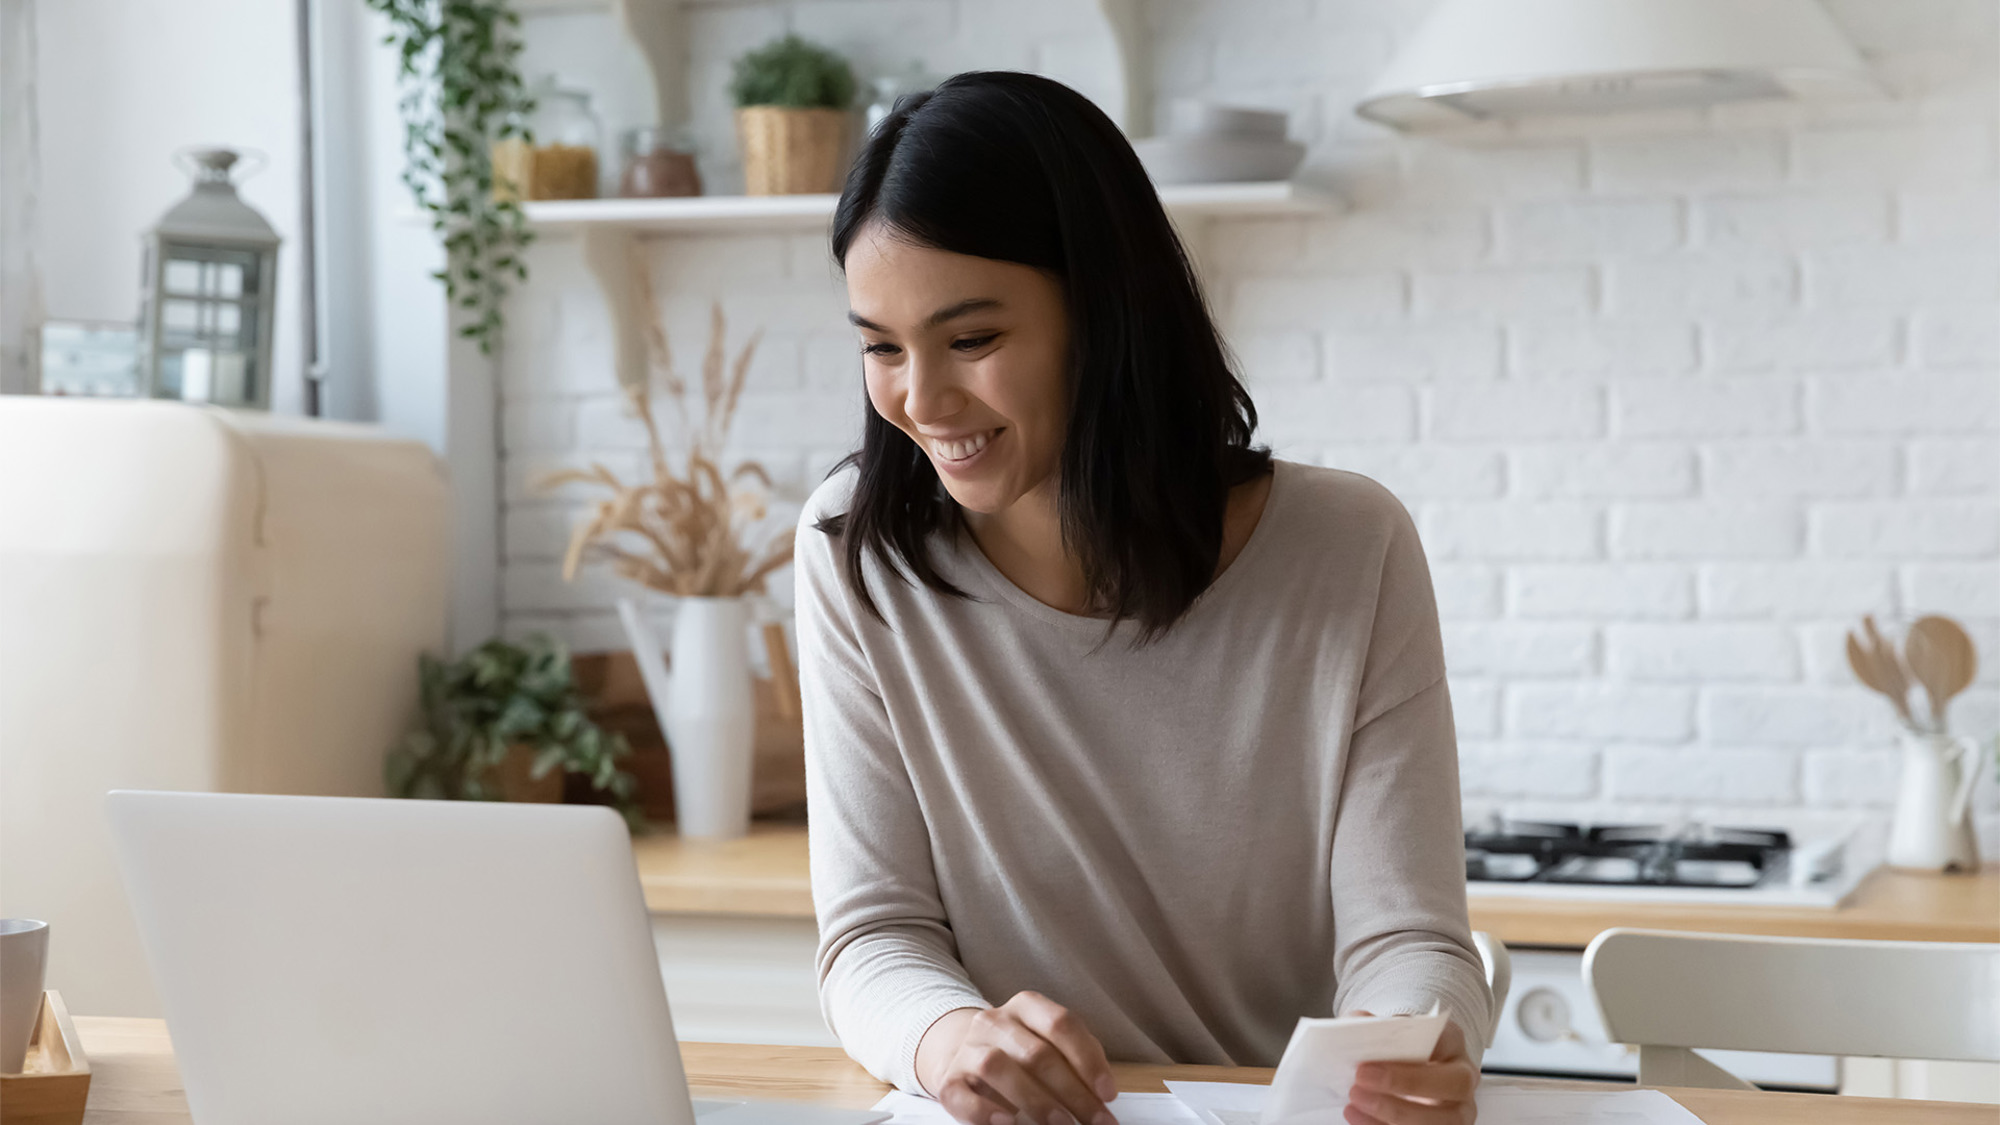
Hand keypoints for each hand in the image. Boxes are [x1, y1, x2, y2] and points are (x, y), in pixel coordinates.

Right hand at [914, 992, 1119, 1124]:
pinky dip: (984, 1111)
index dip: (1088, 1060)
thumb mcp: (1050, 1044)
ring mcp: (968, 1048)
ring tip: (1060, 1123)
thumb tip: (1101, 1092)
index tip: (1107, 1094)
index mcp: (1026, 1007)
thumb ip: (1076, 1058)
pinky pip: (961, 1094)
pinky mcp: (948, 1079)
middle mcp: (994, 1021)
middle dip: (1072, 1092)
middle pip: (1036, 1053)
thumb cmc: (1019, 1054)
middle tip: (1094, 1120)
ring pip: (997, 1067)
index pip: (1061, 1024)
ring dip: (1035, 1100)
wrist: (964, 1055)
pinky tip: (1008, 1121)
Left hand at [1344, 1015, 1477, 1124]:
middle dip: (1409, 1082)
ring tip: (1356, 1098)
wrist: (1407, 1075)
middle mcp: (1464, 1079)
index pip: (1447, 1040)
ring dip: (1396, 1111)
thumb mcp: (1392, 1031)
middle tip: (1363, 1075)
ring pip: (1443, 1120)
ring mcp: (1458, 1111)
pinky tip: (1356, 1115)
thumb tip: (1356, 1021)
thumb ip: (1375, 1025)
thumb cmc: (1401, 1051)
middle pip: (1456, 1084)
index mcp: (1452, 1044)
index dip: (1418, 1044)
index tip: (1382, 1045)